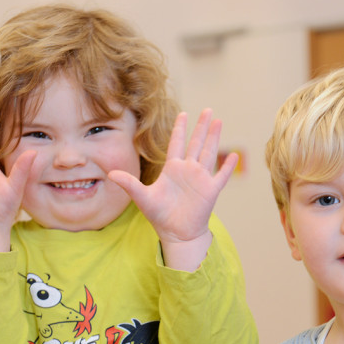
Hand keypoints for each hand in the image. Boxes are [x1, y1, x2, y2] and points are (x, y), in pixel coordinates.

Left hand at [108, 109, 237, 270]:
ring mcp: (201, 179)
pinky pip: (221, 176)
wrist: (176, 234)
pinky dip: (228, 166)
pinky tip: (233, 155)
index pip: (177, 143)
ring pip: (209, 153)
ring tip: (219, 121)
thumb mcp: (142, 198)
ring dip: (214, 138)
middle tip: (208, 109)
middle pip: (196, 143)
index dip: (180, 128)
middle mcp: (188, 170)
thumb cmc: (160, 216)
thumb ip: (129, 184)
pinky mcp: (210, 190)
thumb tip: (110, 174)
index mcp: (173, 169)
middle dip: (201, 126)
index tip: (183, 113)